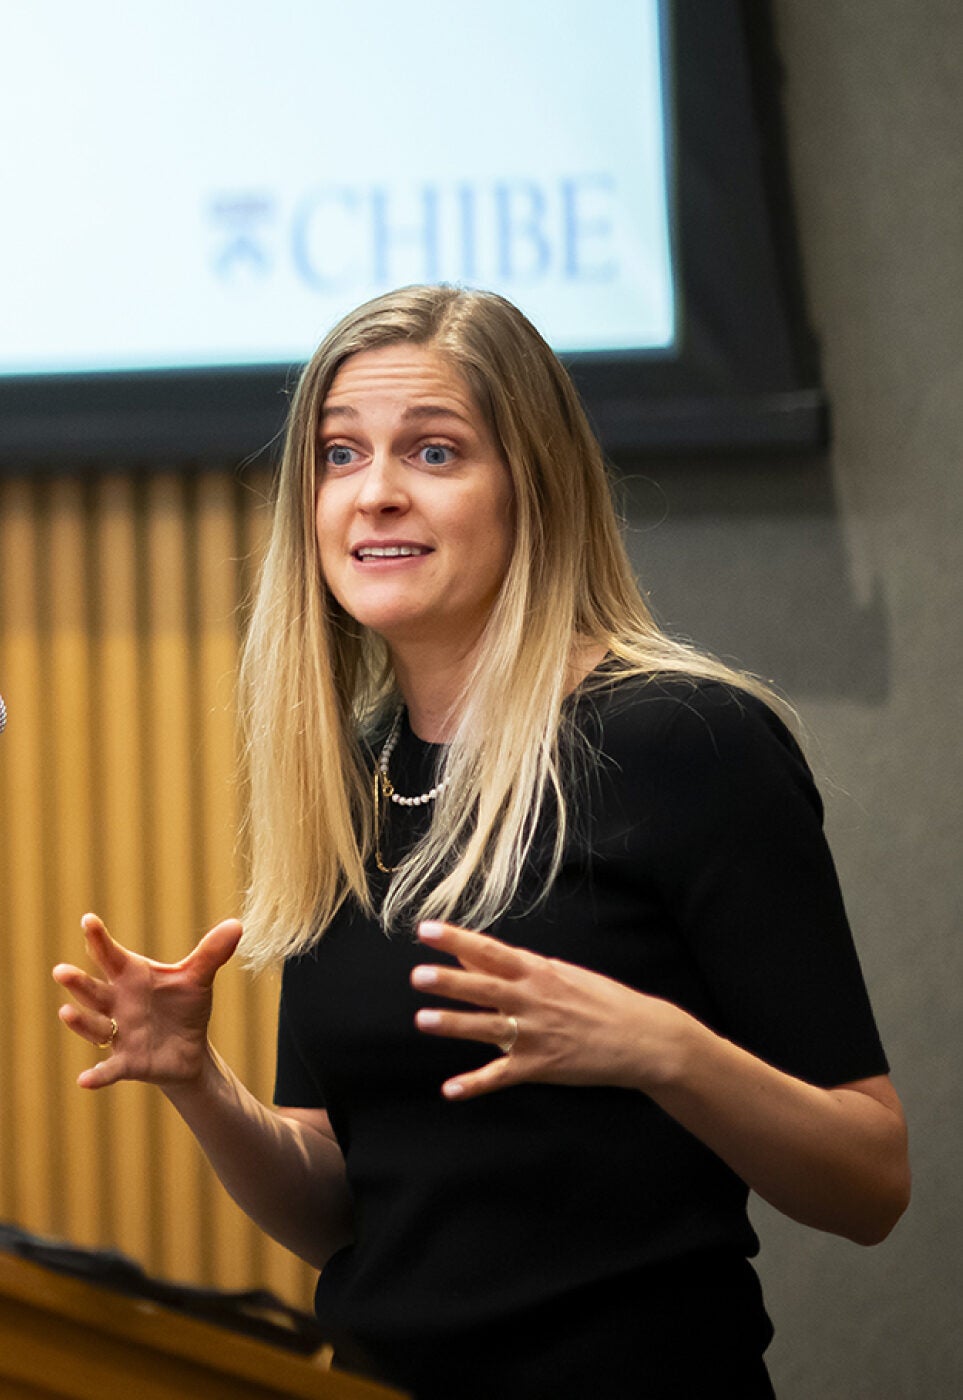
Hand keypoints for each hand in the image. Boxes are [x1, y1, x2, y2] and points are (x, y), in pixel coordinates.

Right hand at [53, 913, 242, 1089]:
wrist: (190, 1049)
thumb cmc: (184, 1006)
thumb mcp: (198, 979)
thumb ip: (211, 953)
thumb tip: (237, 924)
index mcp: (132, 977)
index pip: (112, 955)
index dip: (99, 939)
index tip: (88, 920)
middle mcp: (118, 1003)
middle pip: (94, 990)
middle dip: (77, 982)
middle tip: (61, 971)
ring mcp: (118, 1033)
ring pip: (93, 1026)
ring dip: (79, 1021)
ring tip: (66, 1012)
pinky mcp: (126, 1062)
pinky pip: (108, 1069)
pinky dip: (97, 1075)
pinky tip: (84, 1081)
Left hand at [411, 920, 691, 1100]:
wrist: (641, 1037)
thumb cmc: (599, 1000)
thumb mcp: (558, 974)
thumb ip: (513, 967)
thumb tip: (468, 955)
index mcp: (537, 972)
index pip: (490, 950)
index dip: (456, 940)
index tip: (426, 931)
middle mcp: (533, 1000)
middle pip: (484, 988)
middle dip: (451, 982)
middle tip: (418, 975)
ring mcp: (535, 1034)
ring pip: (487, 1028)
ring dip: (454, 1025)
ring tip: (423, 1020)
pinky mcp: (540, 1067)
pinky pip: (502, 1076)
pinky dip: (475, 1084)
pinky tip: (450, 1090)